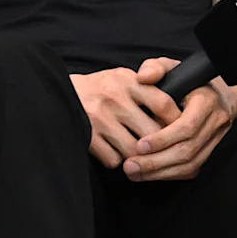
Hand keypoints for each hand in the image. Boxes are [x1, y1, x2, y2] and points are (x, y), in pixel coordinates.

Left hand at [70, 59, 236, 180]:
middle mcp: (216, 122)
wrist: (220, 94)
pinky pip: (192, 170)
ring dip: (160, 172)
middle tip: (130, 165)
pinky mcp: (212, 153)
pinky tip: (148, 174)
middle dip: (156, 161)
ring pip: (190, 164)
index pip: (186, 126)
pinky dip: (169, 175)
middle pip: (187, 150)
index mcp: (206, 100)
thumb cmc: (189, 81)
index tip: (140, 145)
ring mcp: (216, 140)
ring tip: (134, 172)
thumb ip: (154, 68)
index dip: (163, 138)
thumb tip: (143, 77)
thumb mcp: (171, 67)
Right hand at [72, 61, 186, 168]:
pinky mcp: (87, 136)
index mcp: (127, 81)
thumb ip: (146, 87)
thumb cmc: (99, 88)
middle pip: (152, 132)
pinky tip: (114, 151)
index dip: (175, 120)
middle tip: (162, 149)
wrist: (57, 91)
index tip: (179, 130)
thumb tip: (175, 112)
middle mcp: (114, 98)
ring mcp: (100, 119)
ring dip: (138, 156)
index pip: (163, 103)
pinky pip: (114, 159)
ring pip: (134, 150)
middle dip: (160, 144)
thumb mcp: (122, 77)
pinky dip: (117, 160)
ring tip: (137, 152)